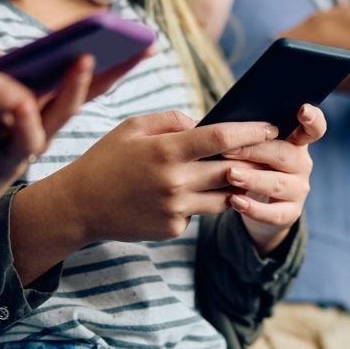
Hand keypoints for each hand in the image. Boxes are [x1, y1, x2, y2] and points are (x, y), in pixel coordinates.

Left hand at [0, 43, 153, 231]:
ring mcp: (11, 157)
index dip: (117, 66)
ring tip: (23, 104)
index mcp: (47, 113)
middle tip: (86, 59)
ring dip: (28, 123)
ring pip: (27, 140)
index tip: (145, 45)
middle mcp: (39, 136)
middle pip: (65, 109)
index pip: (88, 85)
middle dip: (76, 85)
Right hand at [30, 111, 278, 245]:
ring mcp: (176, 208)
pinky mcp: (173, 228)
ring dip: (236, 185)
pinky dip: (203, 202)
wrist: (79, 206)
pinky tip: (194, 193)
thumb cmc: (106, 160)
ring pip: (225, 196)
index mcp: (166, 150)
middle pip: (232, 170)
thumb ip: (171, 120)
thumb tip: (202, 122)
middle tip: (269, 152)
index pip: (221, 137)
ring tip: (243, 172)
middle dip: (254, 160)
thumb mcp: (133, 128)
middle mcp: (175, 181)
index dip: (251, 131)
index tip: (270, 127)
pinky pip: (201, 212)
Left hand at [221, 104, 326, 253]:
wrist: (257, 203)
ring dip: (253, 178)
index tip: (303, 109)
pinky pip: (274, 213)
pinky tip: (235, 201)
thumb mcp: (250, 146)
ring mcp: (299, 189)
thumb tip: (207, 122)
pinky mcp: (290, 212)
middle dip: (255, 151)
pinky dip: (254, 208)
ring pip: (278, 183)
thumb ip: (241, 132)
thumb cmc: (250, 164)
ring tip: (231, 175)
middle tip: (228, 150)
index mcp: (295, 141)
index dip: (312, 118)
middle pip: (285, 153)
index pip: (314, 128)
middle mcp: (302, 163)